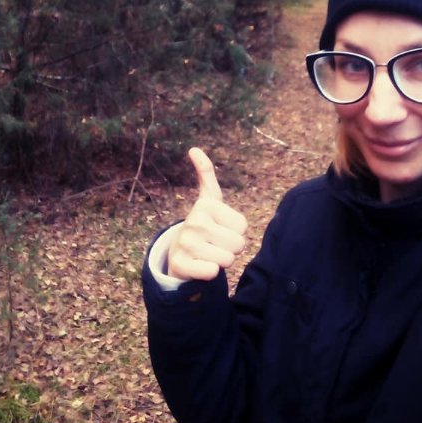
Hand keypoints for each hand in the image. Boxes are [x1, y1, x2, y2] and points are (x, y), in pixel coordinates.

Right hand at [167, 148, 247, 280]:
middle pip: (238, 244)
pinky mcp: (180, 264)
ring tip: (207, 254)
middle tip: (214, 243)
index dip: (235, 232)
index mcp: (206, 205)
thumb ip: (206, 173)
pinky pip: (212, 273)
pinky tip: (199, 266)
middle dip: (230, 248)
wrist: (178, 254)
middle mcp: (194, 221)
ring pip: (227, 260)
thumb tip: (194, 149)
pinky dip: (209, 273)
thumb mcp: (208, 198)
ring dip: (221, 261)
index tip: (219, 228)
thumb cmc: (203, 225)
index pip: (243, 227)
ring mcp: (185, 243)